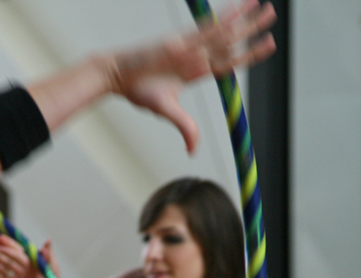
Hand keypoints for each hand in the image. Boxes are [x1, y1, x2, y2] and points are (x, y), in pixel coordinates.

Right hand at [111, 0, 275, 152]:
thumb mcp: (166, 111)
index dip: (248, 53)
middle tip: (271, 15)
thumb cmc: (138, 91)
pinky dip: (226, 19)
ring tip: (266, 8)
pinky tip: (241, 9)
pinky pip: (208, 28)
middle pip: (231, 42)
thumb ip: (185, 127)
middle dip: (252, 30)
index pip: (228, 61)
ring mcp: (190, 46)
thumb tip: (193, 151)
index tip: (266, 44)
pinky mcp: (181, 39)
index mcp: (195, 72)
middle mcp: (197, 56)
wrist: (118, 75)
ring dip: (246, 20)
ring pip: (225, 33)